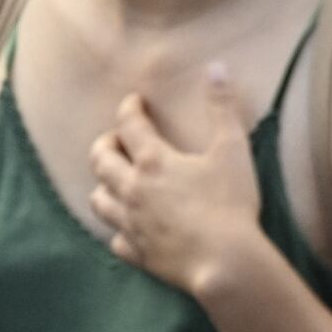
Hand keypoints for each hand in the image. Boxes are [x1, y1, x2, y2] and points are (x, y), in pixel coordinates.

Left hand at [84, 68, 264, 300]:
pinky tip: (128, 228)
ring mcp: (132, 224)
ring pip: (99, 201)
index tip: (134, 101)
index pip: (129, 123)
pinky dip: (119, 231)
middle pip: (100, 161)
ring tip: (115, 181)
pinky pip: (116, 241)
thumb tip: (217, 67)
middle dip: (105, 145)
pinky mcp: (139, 254)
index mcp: (153, 161)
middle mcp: (133, 190)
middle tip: (117, 140)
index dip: (129, 107)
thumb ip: (222, 107)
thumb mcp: (233, 149)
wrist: (226, 264)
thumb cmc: (231, 205)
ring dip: (103, 187)